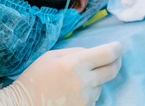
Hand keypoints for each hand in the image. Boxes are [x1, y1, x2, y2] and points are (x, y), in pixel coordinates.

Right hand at [0, 42, 122, 105]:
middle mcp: (85, 82)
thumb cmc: (36, 77)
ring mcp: (86, 98)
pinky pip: (94, 96)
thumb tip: (93, 53)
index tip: (119, 46)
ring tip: (79, 77)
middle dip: (116, 61)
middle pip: (112, 70)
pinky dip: (90, 91)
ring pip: (102, 84)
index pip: (107, 54)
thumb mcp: (52, 56)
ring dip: (98, 78)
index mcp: (75, 63)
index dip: (117, 48)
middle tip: (115, 58)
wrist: (25, 103)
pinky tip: (75, 90)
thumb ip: (75, 52)